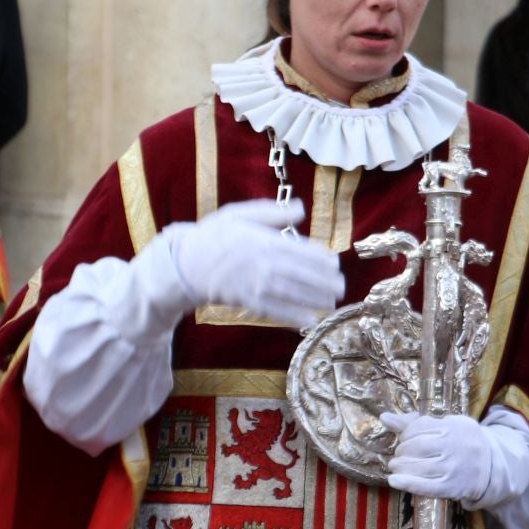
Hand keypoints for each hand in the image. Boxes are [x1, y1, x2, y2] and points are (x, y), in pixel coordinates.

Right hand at [157, 200, 343, 329]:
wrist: (186, 262)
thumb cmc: (213, 235)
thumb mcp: (239, 214)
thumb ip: (271, 212)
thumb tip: (300, 209)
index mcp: (264, 240)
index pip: (300, 250)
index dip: (320, 258)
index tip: (334, 263)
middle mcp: (264, 264)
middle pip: (302, 274)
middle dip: (324, 281)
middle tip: (342, 286)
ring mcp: (256, 284)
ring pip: (293, 293)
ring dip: (315, 299)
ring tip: (332, 302)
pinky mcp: (248, 301)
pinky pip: (275, 310)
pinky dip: (294, 316)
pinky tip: (309, 319)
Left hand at [382, 410, 528, 510]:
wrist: (493, 466)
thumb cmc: (462, 442)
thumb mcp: (445, 425)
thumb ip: (414, 422)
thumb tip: (383, 418)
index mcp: (453, 427)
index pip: (419, 427)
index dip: (406, 433)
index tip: (404, 438)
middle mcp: (455, 447)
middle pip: (417, 447)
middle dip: (402, 450)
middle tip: (399, 454)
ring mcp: (454, 469)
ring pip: (419, 467)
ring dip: (400, 466)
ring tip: (396, 466)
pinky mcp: (453, 488)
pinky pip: (426, 487)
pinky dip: (407, 484)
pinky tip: (394, 481)